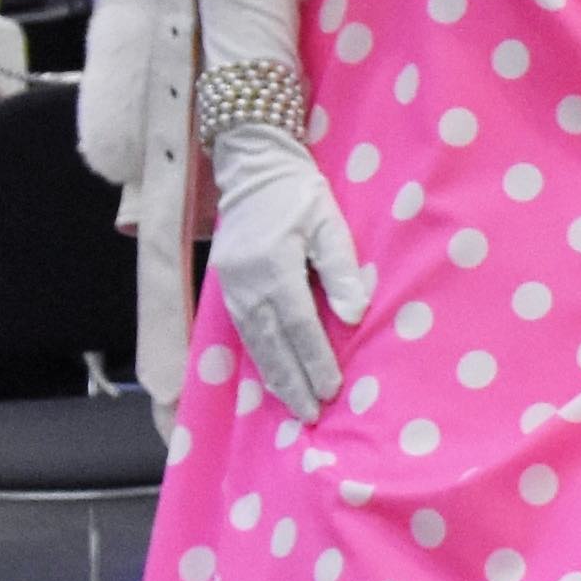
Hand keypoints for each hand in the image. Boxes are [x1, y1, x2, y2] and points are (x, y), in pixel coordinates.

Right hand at [206, 126, 369, 417]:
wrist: (252, 166)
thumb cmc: (298, 192)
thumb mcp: (328, 221)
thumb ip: (340, 268)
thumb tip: (354, 315)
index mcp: (274, 266)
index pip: (299, 325)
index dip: (315, 360)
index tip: (331, 389)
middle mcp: (247, 283)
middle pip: (272, 343)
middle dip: (293, 382)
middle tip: (312, 414)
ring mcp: (232, 287)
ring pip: (255, 342)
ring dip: (275, 377)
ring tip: (294, 405)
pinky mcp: (227, 287)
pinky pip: (244, 331)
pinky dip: (260, 358)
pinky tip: (273, 376)